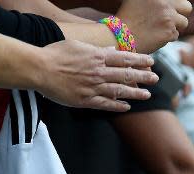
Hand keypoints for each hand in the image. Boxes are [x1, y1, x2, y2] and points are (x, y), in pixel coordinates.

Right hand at [37, 41, 156, 111]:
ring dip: (135, 93)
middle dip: (143, 76)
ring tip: (146, 94)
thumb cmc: (55, 54)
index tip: (151, 62)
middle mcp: (98, 72)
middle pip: (126, 74)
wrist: (38, 69)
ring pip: (119, 91)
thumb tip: (111, 50)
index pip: (124, 58)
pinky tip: (127, 107)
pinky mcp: (85, 100)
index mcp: (97, 57)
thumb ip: (96, 50)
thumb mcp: (77, 46)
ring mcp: (93, 87)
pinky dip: (118, 106)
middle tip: (155, 78)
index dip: (139, 60)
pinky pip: (106, 104)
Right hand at [116, 0, 192, 52]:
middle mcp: (164, 3)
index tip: (169, 10)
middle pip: (187, 7)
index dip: (175, 5)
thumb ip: (157, 0)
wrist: (121, 35)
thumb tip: (169, 2)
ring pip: (183, 23)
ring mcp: (168, 17)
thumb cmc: (129, 16)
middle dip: (181, 13)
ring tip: (160, 27)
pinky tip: (156, 35)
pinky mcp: (169, 32)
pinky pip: (176, 35)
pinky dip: (168, 37)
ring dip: (174, 26)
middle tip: (172, 17)